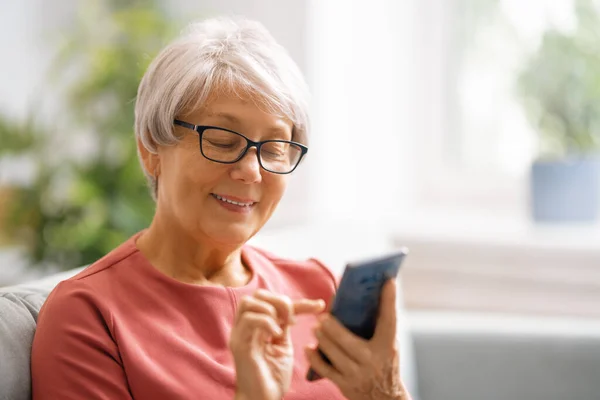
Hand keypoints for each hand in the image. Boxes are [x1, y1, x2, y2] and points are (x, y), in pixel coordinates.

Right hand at [230, 289, 324, 399]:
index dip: (299, 302)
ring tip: (284, 325)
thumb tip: (298, 308)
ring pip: (249, 302)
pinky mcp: (239, 344)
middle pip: (258, 295)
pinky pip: (249, 320)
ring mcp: (240, 334)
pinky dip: (267, 322)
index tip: (320, 305)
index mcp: (256, 326)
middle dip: (280, 301)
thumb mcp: (284, 345)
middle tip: (294, 320)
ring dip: (272, 308)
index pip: (274, 302)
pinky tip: (276, 335)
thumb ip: (284, 326)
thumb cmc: (272, 377)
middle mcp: (245, 327)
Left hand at [305, 279, 406, 399]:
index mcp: (387, 347)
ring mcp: (358, 374)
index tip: (387, 281)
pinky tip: (309, 348)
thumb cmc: (385, 363)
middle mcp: (373, 361)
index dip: (389, 300)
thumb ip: (378, 325)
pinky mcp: (345, 384)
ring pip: (334, 353)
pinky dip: (315, 358)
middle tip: (323, 316)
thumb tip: (362, 296)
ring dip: (322, 338)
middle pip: (348, 340)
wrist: (385, 399)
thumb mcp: (388, 345)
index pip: (389, 319)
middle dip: (333, 327)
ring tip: (316, 327)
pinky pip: (326, 369)